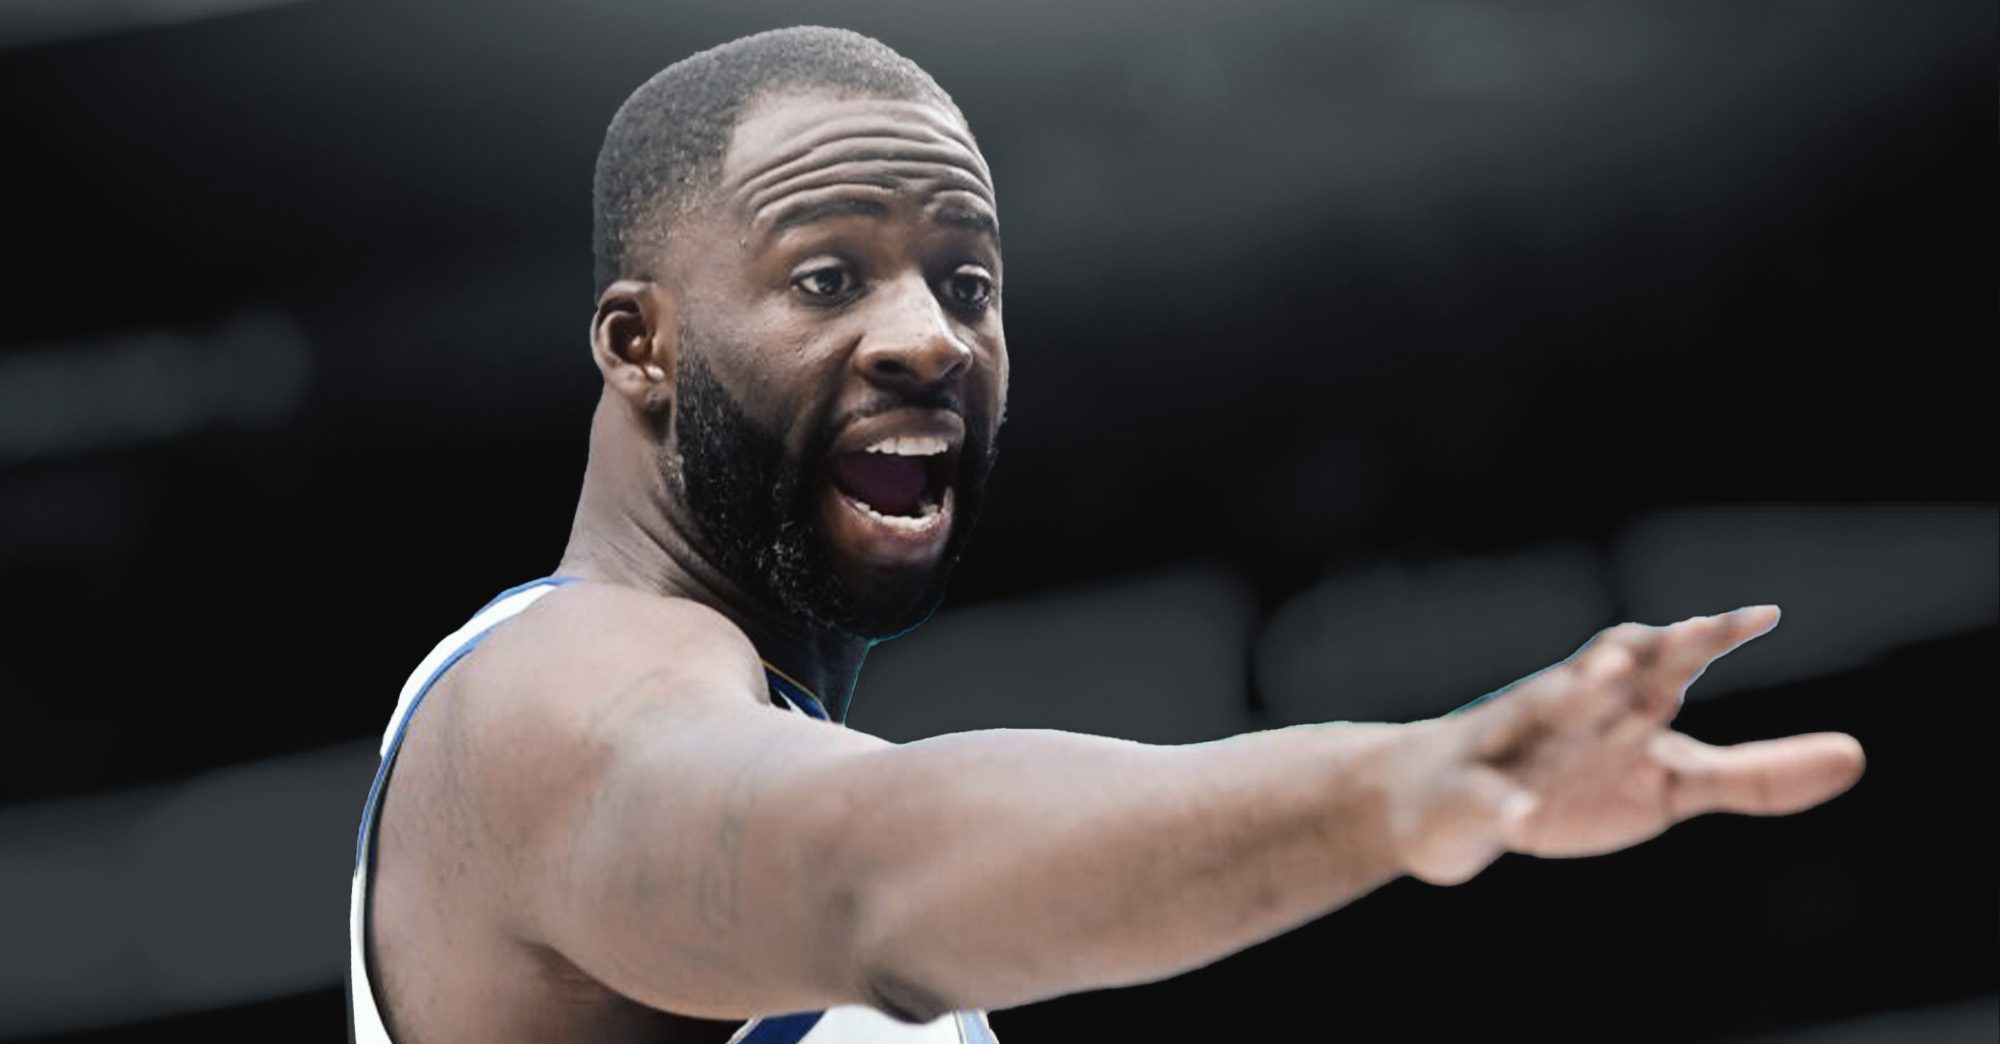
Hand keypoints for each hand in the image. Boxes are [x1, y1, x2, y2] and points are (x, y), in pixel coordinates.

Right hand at [1386, 606, 1865, 885]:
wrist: (1441, 805)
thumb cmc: (1563, 783)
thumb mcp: (1669, 785)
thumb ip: (1754, 776)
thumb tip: (1856, 756)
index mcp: (1621, 707)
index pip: (1672, 658)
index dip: (1712, 637)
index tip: (1763, 617)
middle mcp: (1569, 709)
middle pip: (1609, 663)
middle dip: (1644, 646)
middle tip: (1687, 634)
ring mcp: (1516, 749)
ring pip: (1544, 705)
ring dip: (1575, 689)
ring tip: (1607, 677)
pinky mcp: (1472, 799)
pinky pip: (1486, 801)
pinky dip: (1502, 806)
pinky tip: (1518, 814)